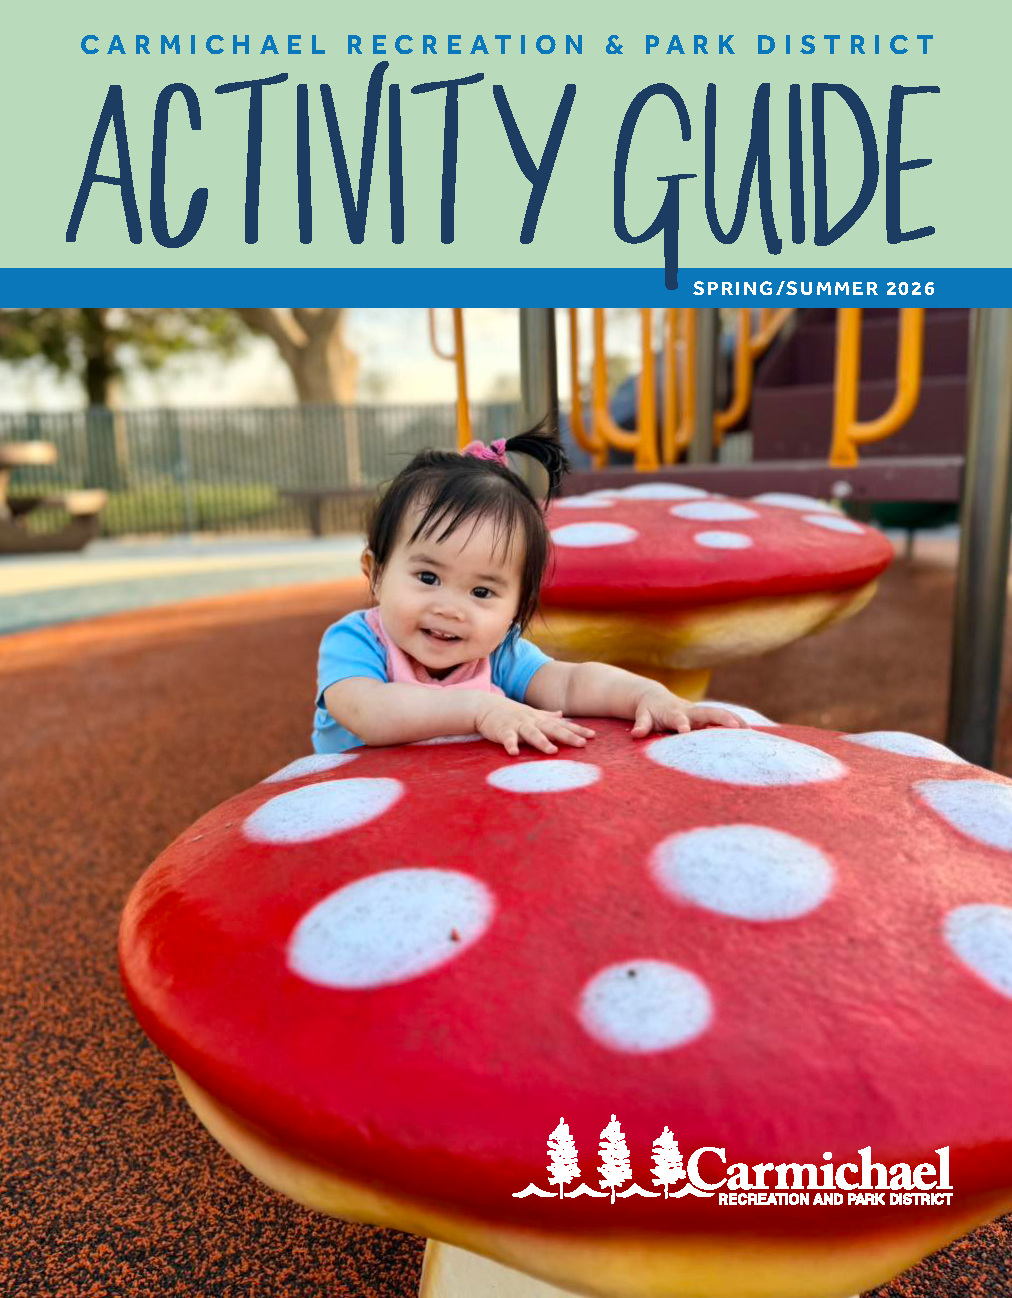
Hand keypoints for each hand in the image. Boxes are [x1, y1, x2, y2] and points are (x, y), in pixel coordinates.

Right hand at [475, 698, 595, 756]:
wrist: (486, 707)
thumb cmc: (511, 713)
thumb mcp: (531, 713)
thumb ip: (547, 715)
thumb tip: (561, 714)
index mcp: (540, 719)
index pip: (562, 724)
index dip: (577, 729)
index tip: (593, 736)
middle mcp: (532, 721)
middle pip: (552, 729)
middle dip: (567, 736)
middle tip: (582, 744)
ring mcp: (517, 725)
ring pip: (532, 734)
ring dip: (542, 742)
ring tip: (552, 751)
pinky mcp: (503, 731)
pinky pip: (507, 739)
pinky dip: (511, 745)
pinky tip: (514, 753)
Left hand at [630, 687, 747, 738]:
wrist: (654, 697)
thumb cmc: (648, 710)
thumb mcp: (642, 716)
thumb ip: (641, 725)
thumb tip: (636, 734)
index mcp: (673, 712)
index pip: (678, 718)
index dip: (682, 724)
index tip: (686, 731)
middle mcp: (690, 711)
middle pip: (707, 712)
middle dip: (721, 718)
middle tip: (735, 727)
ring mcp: (700, 713)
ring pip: (719, 714)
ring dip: (734, 720)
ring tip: (749, 731)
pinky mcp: (706, 718)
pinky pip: (723, 720)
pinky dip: (736, 724)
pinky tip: (751, 734)